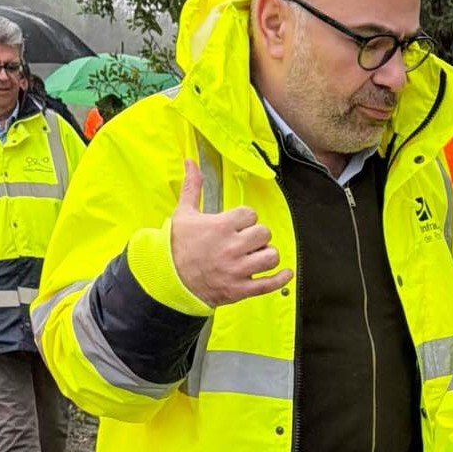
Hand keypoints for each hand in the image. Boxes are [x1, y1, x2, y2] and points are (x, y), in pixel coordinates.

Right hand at [171, 160, 292, 306]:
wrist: (167, 279)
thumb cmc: (176, 246)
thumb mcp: (183, 214)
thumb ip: (192, 187)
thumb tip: (190, 162)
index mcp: (220, 227)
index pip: (251, 215)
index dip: (246, 219)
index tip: (238, 225)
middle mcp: (232, 248)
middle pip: (264, 234)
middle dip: (258, 236)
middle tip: (247, 241)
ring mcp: (237, 270)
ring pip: (271, 257)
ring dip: (267, 255)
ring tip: (256, 255)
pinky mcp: (239, 289)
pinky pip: (269, 284)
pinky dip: (281, 279)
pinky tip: (285, 273)